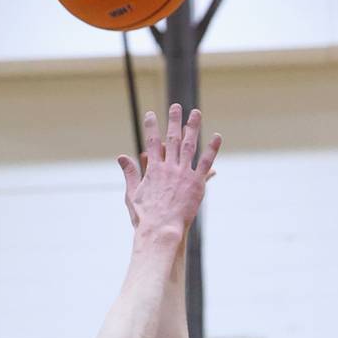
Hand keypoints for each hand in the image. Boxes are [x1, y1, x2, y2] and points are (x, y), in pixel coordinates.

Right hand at [117, 104, 220, 240]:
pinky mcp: (196, 184)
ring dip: (193, 127)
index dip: (151, 126)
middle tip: (176, 106)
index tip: (151, 114)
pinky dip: (212, 149)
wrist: (162, 231)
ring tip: (196, 113)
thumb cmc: (145, 218)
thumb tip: (121, 157)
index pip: (152, 142)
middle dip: (174, 121)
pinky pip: (206, 162)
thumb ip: (129, 174)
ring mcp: (184, 174)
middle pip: (172, 138)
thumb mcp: (132, 195)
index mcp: (153, 170)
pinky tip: (217, 136)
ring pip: (190, 145)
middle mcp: (169, 168)